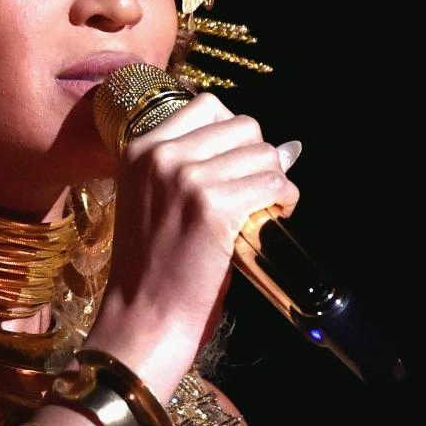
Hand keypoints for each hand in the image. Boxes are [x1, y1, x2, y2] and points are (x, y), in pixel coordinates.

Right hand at [80, 93, 299, 401]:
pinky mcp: (214, 208)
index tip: (238, 165)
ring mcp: (187, 179)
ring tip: (267, 208)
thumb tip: (286, 148)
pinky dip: (286, 199)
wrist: (141, 319)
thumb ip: (198, 168)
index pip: (207, 106)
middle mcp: (160, 155)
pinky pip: (274, 184)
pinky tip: (277, 217)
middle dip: (259, 156)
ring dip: (275, 179)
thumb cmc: (152, 269)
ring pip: (263, 153)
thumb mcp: (155, 203)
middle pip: (241, 125)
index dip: (234, 135)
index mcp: (138, 149)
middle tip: (256, 191)